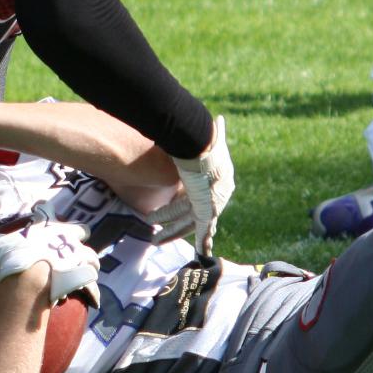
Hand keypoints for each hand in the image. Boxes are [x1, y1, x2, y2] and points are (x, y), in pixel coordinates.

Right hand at [0, 215, 98, 304]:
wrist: (30, 277)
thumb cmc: (13, 256)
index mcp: (48, 228)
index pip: (55, 215)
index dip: (56, 218)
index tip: (57, 223)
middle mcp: (67, 239)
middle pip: (82, 234)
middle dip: (80, 242)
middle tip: (75, 251)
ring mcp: (78, 258)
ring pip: (92, 259)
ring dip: (89, 266)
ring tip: (84, 273)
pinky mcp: (82, 278)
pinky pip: (91, 285)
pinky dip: (91, 292)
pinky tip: (90, 300)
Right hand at [171, 114, 233, 256]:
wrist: (202, 146)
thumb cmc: (200, 140)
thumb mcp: (208, 139)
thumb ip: (214, 132)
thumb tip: (217, 119)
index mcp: (218, 180)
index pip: (198, 199)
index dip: (182, 209)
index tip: (171, 214)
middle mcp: (217, 194)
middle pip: (192, 215)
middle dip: (174, 226)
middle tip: (159, 235)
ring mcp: (212, 203)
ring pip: (190, 224)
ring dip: (172, 233)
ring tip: (155, 241)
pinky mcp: (207, 209)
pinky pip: (201, 229)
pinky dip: (202, 241)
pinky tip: (200, 253)